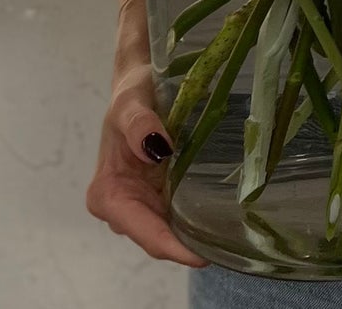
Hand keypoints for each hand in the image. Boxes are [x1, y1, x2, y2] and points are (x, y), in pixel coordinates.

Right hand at [86, 16, 209, 267]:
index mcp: (108, 195)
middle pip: (159, 239)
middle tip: (230, 246)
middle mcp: (122, 208)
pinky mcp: (158, 198)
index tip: (204, 256)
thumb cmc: (131, 94)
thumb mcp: (130, 103)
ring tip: (232, 234)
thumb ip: (138, 124)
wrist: (139, 85)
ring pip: (171, 232)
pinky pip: (178, 217)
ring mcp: (141, 205)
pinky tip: (223, 216)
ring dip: (196, 235)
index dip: (174, 247)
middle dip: (189, 247)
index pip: (145, 233)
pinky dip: (197, 219)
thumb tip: (156, 147)